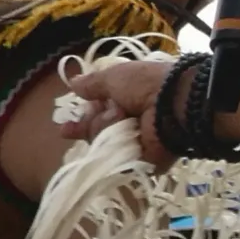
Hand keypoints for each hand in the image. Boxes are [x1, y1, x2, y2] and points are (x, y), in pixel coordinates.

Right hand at [59, 56, 174, 157]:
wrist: (174, 103)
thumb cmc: (145, 84)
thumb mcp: (115, 77)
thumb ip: (94, 84)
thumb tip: (73, 83)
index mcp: (125, 101)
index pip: (97, 115)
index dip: (82, 120)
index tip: (65, 128)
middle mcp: (128, 123)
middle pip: (96, 132)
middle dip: (89, 126)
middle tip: (76, 126)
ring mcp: (134, 144)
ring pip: (103, 143)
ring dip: (105, 127)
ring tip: (120, 116)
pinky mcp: (141, 162)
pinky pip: (116, 158)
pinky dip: (115, 144)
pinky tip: (120, 135)